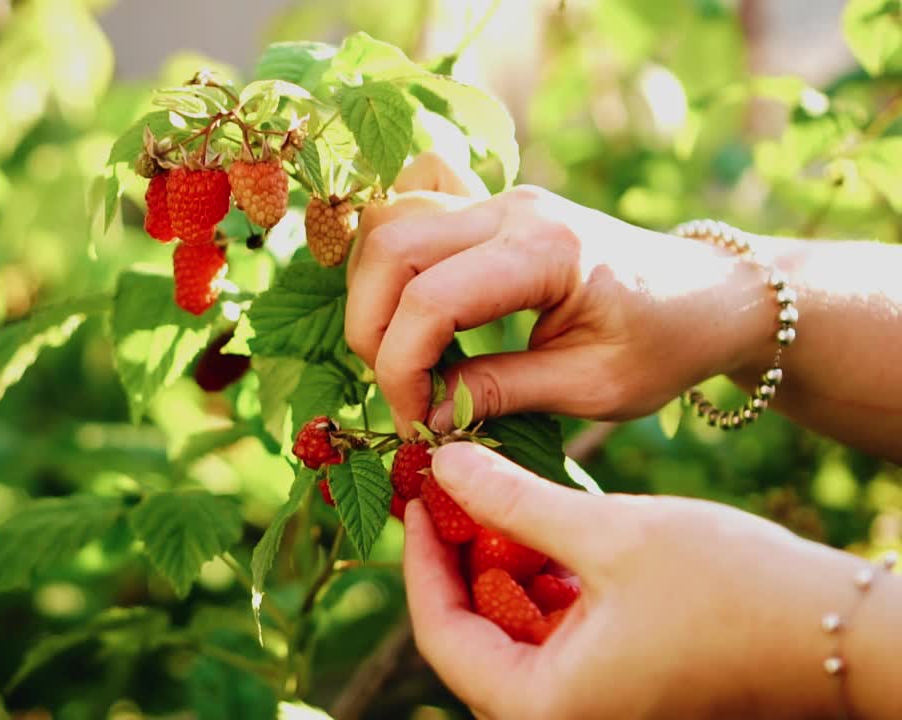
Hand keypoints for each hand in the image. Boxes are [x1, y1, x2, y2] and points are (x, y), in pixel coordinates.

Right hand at [346, 154, 774, 433]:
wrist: (710, 294)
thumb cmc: (666, 344)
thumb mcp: (593, 388)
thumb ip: (501, 394)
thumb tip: (426, 417)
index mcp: (546, 250)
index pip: (430, 300)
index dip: (401, 369)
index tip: (415, 423)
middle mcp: (513, 209)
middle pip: (391, 246)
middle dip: (371, 327)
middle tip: (398, 391)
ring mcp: (499, 200)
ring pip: (389, 220)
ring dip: (373, 291)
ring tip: (401, 353)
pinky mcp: (490, 208)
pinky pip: (412, 212)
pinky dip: (390, 259)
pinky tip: (408, 307)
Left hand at [405, 442, 870, 719]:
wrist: (840, 634)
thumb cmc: (731, 590)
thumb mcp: (609, 535)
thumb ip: (515, 501)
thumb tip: (441, 463)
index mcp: (545, 706)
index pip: (439, 632)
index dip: (419, 557)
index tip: (419, 495)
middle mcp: (558, 718)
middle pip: (470, 635)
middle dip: (459, 557)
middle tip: (451, 489)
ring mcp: (589, 706)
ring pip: (509, 633)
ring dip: (498, 567)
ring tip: (494, 497)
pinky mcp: (614, 687)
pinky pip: (551, 638)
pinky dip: (540, 586)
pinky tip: (545, 532)